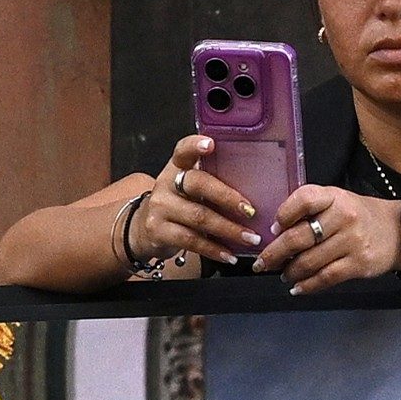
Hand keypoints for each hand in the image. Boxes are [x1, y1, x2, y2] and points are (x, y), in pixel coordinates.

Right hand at [132, 138, 265, 270]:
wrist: (143, 227)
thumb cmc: (179, 203)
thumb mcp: (189, 187)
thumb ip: (211, 181)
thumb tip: (257, 190)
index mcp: (177, 166)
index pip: (183, 150)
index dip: (195, 145)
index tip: (211, 144)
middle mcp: (166, 183)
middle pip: (197, 184)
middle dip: (228, 198)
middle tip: (251, 211)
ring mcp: (160, 207)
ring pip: (198, 217)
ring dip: (229, 230)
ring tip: (251, 238)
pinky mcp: (158, 231)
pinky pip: (190, 241)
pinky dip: (214, 249)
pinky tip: (229, 255)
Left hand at [254, 187, 400, 292]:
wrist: (398, 231)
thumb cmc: (360, 216)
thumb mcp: (337, 201)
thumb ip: (310, 211)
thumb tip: (277, 233)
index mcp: (335, 197)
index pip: (304, 199)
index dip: (284, 215)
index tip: (273, 229)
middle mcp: (344, 217)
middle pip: (299, 237)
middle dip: (275, 254)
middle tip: (262, 263)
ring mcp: (352, 241)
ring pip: (309, 261)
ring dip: (290, 272)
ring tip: (283, 274)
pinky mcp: (358, 263)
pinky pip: (326, 277)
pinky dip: (307, 286)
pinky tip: (298, 288)